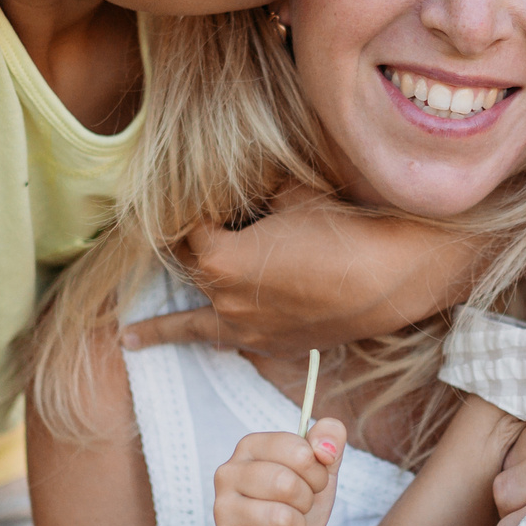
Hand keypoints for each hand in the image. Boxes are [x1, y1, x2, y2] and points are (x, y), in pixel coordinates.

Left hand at [118, 186, 478, 355]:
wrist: (393, 277)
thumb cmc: (343, 228)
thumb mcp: (293, 192)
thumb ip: (257, 190)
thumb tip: (244, 180)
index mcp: (222, 261)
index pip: (186, 232)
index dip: (189, 211)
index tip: (188, 197)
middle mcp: (227, 302)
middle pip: (190, 273)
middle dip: (185, 252)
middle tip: (165, 239)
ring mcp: (251, 330)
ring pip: (198, 324)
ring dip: (166, 328)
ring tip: (132, 338)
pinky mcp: (277, 345)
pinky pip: (234, 340)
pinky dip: (219, 335)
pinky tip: (210, 340)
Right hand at [212, 418, 346, 525]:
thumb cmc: (303, 501)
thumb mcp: (325, 466)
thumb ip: (331, 437)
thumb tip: (325, 447)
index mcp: (250, 446)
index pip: (298, 451)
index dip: (318, 472)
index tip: (314, 481)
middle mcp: (228, 474)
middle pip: (286, 484)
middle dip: (306, 500)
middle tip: (301, 506)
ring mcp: (222, 511)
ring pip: (281, 520)